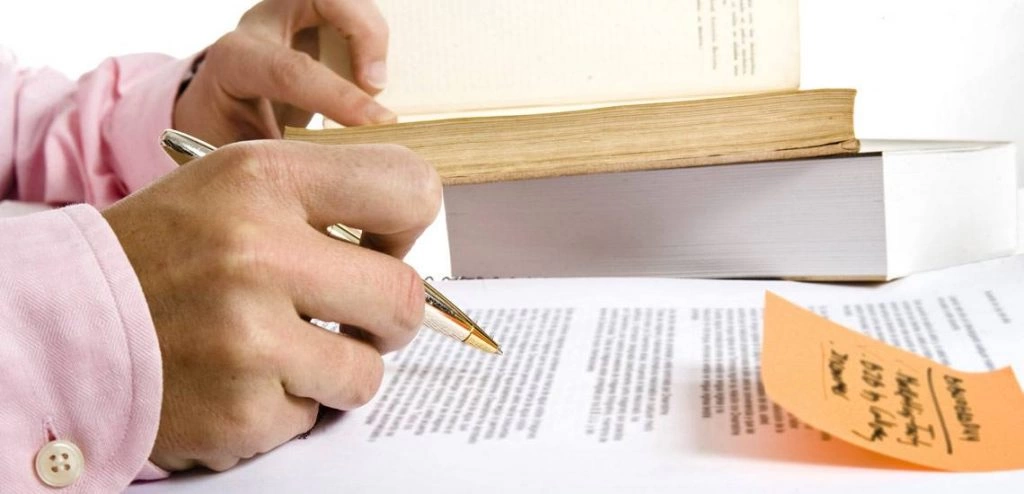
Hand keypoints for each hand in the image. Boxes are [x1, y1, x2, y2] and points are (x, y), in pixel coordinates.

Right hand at [102, 141, 439, 470]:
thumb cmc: (166, 255)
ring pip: (368, 370)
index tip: (382, 246)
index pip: (409, 189)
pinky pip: (313, 415)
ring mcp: (246, 337)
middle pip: (405, 297)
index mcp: (262, 179)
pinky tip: (241, 379)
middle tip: (353, 315)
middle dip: (390, 316)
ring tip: (283, 349)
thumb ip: (326, 199)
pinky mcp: (238, 409)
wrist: (65, 325)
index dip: (408, 227)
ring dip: (337, 368)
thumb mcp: (236, 189)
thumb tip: (414, 238)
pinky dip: (287, 404)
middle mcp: (255, 252)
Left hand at [174, 0, 394, 145]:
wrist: (215, 118)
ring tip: (375, 83)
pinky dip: (371, 40)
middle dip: (364, 34)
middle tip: (377, 85)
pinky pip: (353, 15)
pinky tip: (369, 78)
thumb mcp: (247, 158)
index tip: (378, 124)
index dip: (340, 96)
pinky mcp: (314, 21)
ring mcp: (290, 17)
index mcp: (235, 61)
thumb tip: (339, 177)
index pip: (291, 68)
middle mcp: (262, 27)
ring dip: (372, 35)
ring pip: (344, 1)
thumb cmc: (231, 141)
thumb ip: (289, 162)